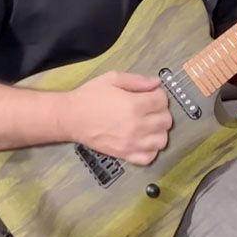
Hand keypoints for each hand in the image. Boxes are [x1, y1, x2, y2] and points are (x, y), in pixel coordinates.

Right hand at [57, 71, 172, 165]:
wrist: (71, 118)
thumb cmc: (89, 97)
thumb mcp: (112, 79)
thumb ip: (137, 80)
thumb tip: (156, 82)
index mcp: (135, 105)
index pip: (162, 100)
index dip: (159, 94)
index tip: (151, 94)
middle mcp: (137, 125)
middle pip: (166, 120)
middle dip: (161, 111)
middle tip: (150, 108)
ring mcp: (132, 142)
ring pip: (162, 140)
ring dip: (159, 131)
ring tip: (149, 124)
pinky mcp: (125, 154)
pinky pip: (149, 157)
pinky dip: (151, 150)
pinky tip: (144, 140)